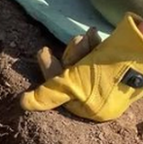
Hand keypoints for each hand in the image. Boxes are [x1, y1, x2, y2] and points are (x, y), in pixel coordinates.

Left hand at [21, 13, 142, 121]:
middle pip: (72, 76)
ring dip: (82, 48)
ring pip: (84, 64)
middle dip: (71, 56)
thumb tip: (23, 104)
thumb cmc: (109, 69)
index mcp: (92, 109)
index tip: (42, 51)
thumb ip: (49, 94)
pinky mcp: (119, 66)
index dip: (49, 71)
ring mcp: (110, 82)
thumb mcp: (75, 83)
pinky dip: (94, 45)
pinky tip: (95, 34)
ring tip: (89, 36)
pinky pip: (98, 56)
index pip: (60, 92)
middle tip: (78, 40)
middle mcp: (101, 98)